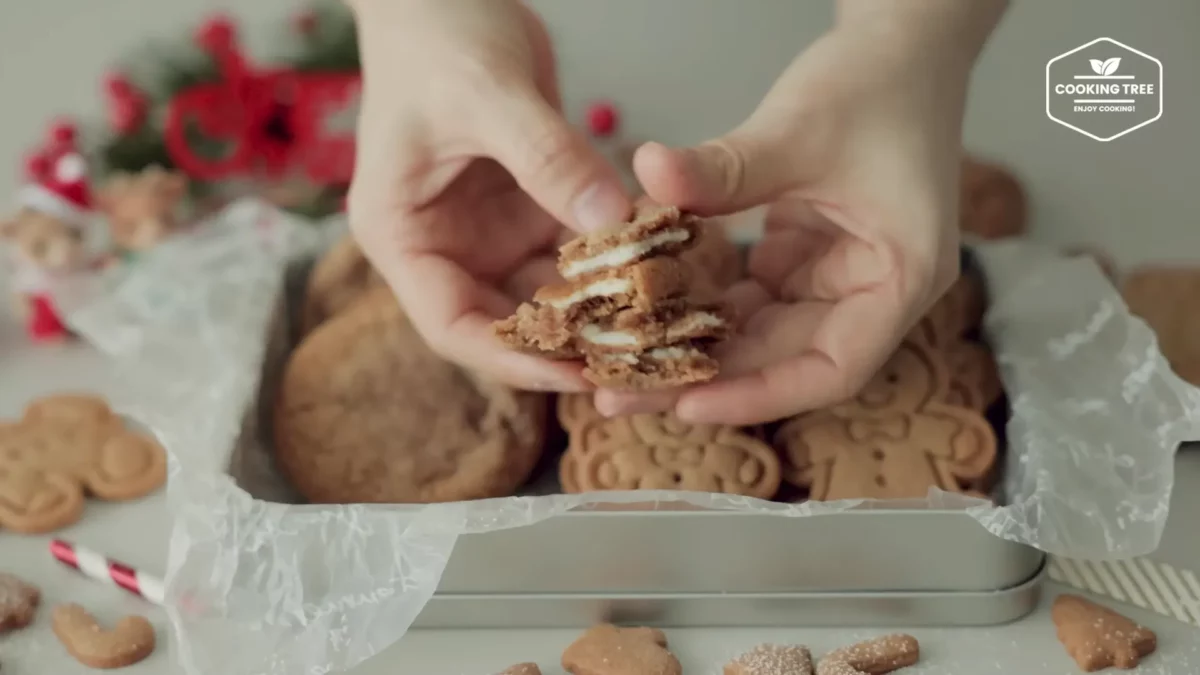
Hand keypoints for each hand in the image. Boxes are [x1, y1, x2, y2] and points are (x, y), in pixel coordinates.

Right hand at [346, 0, 631, 390]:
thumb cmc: (438, 37)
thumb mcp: (490, 95)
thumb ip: (549, 160)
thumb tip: (611, 225)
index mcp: (402, 234)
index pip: (451, 324)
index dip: (511, 358)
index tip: (574, 371)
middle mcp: (443, 245)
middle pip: (503, 321)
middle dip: (566, 343)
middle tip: (635, 357)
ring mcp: (487, 231)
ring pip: (546, 292)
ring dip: (596, 307)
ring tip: (655, 324)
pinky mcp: (525, 210)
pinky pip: (572, 252)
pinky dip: (609, 262)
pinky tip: (656, 269)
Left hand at [597, 1, 1006, 424]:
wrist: (900, 45)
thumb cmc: (876, 83)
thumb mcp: (799, 128)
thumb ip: (725, 166)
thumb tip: (649, 174)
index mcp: (901, 279)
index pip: (832, 368)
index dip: (760, 395)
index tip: (688, 404)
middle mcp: (873, 292)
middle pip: (785, 360)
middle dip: (704, 378)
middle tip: (620, 392)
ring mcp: (838, 277)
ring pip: (760, 335)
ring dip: (694, 346)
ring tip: (619, 362)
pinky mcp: (806, 258)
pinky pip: (749, 298)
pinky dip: (702, 303)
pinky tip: (645, 311)